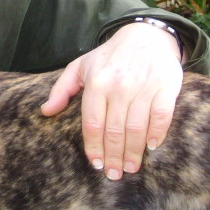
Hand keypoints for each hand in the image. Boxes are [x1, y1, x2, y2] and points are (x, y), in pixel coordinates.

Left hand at [41, 22, 182, 179]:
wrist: (145, 36)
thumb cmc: (108, 56)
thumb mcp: (79, 67)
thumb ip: (61, 89)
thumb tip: (45, 112)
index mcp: (95, 83)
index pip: (92, 123)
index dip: (93, 146)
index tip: (94, 163)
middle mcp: (118, 86)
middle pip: (114, 130)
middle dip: (112, 156)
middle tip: (113, 174)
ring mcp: (142, 87)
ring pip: (136, 128)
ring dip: (133, 152)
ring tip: (129, 167)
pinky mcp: (165, 87)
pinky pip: (161, 116)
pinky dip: (157, 134)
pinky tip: (151, 147)